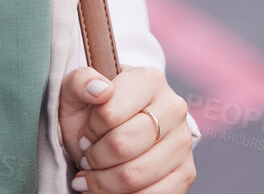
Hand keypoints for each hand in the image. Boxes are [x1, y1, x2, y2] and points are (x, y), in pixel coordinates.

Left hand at [60, 65, 196, 192]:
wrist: (118, 130)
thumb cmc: (94, 110)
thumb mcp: (77, 91)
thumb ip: (80, 82)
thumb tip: (100, 90)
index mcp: (149, 80)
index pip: (109, 113)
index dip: (90, 131)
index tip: (85, 135)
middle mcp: (173, 108)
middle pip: (122, 146)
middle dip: (95, 159)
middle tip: (88, 158)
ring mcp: (183, 141)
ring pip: (134, 175)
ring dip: (104, 182)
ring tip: (96, 174)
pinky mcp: (186, 172)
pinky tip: (111, 190)